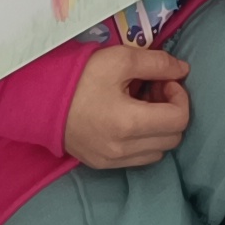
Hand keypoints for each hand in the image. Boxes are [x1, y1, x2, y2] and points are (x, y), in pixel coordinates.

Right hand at [63, 47, 192, 169]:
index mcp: (128, 123)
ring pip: (158, 151)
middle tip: (155, 90)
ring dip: (159, 128)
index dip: (180, 96)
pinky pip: (139, 158)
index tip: (165, 81)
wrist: (41, 101)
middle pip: (173, 138)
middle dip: (172, 111)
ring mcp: (112, 160)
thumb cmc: (81, 77)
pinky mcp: (102, 164)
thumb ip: (158, 63)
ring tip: (142, 105)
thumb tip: (183, 70)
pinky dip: (144, 140)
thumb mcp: (121, 59)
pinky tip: (130, 119)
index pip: (179, 120)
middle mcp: (122, 149)